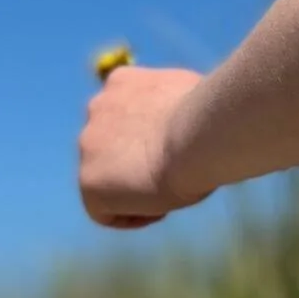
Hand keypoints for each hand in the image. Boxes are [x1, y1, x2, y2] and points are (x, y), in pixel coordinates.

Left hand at [77, 64, 205, 228]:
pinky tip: (161, 210)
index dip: (151, 139)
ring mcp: (87, 145)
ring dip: (132, 188)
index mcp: (121, 82)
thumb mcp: (191, 94)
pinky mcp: (88, 182)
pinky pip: (104, 211)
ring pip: (106, 178)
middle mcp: (96, 108)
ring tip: (171, 192)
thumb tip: (187, 115)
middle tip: (173, 173)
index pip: (126, 115)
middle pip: (111, 147)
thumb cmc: (210, 114)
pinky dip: (131, 215)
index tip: (177, 152)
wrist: (200, 132)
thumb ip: (173, 104)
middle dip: (137, 161)